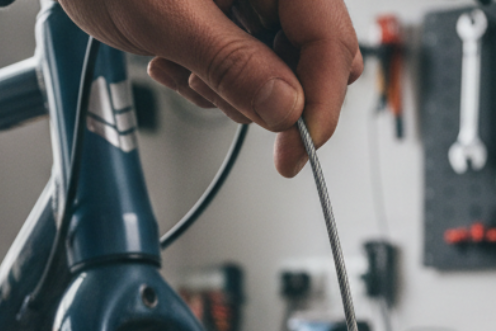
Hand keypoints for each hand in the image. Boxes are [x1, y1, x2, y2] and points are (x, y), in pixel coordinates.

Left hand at [58, 0, 363, 176]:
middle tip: (211, 89)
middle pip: (314, 59)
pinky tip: (173, 59)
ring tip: (178, 64)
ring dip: (229, 88)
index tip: (296, 150)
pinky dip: (211, 78)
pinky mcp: (234, 16)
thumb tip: (287, 109)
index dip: (320, 103)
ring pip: (280, 71)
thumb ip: (231, 63)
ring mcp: (256, 1)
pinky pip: (247, 66)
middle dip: (267, 95)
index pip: (330, 41)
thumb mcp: (165, 16)